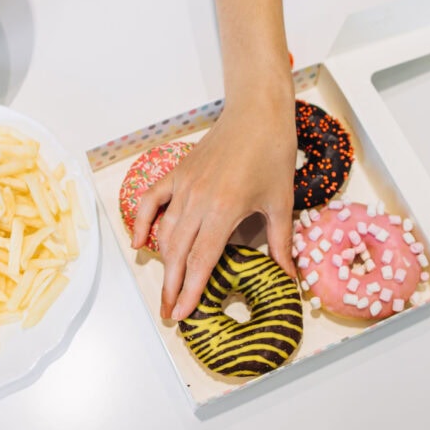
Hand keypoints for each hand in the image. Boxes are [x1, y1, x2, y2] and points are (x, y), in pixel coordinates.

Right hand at [132, 93, 296, 320]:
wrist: (257, 114)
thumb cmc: (272, 154)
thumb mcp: (281, 202)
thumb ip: (280, 243)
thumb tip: (289, 277)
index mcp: (223, 210)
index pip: (200, 261)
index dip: (191, 291)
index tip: (183, 314)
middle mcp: (197, 200)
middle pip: (177, 254)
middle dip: (172, 287)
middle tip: (170, 312)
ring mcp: (183, 186)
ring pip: (165, 233)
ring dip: (163, 263)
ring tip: (166, 287)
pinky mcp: (177, 174)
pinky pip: (151, 202)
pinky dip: (142, 223)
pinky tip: (140, 244)